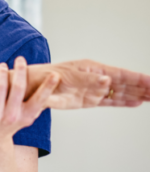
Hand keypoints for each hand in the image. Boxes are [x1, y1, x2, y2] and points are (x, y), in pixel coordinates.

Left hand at [0, 57, 59, 143]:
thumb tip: (56, 90)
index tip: (55, 74)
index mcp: (26, 116)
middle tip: (21, 59)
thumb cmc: (10, 123)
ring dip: (2, 73)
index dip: (48, 87)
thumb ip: (36, 105)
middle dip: (20, 71)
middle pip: (18, 88)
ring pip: (0, 88)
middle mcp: (12, 116)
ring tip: (3, 65)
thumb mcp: (26, 117)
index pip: (40, 99)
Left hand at [34, 59, 149, 108]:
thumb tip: (108, 80)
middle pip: (125, 84)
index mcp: (93, 69)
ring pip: (120, 93)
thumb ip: (88, 80)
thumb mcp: (68, 77)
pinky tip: (136, 102)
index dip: (138, 79)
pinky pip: (110, 101)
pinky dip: (123, 102)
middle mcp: (97, 78)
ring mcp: (94, 90)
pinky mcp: (88, 100)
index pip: (122, 74)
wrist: (33, 87)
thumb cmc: (48, 77)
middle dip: (142, 88)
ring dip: (137, 95)